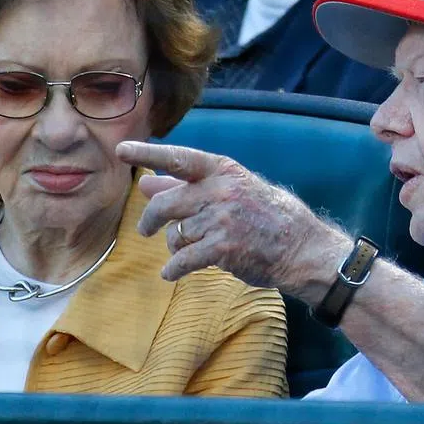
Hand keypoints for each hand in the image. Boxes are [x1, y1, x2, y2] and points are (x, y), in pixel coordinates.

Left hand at [115, 141, 349, 299]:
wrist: (302, 248)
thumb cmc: (268, 217)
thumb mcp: (232, 191)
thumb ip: (188, 187)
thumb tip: (147, 183)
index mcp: (223, 170)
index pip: (178, 158)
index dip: (147, 153)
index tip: (121, 150)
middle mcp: (220, 191)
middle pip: (165, 203)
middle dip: (150, 220)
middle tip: (147, 230)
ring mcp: (221, 219)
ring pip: (176, 234)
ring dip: (176, 246)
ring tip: (189, 251)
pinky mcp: (222, 249)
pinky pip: (183, 260)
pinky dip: (174, 269)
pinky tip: (173, 273)